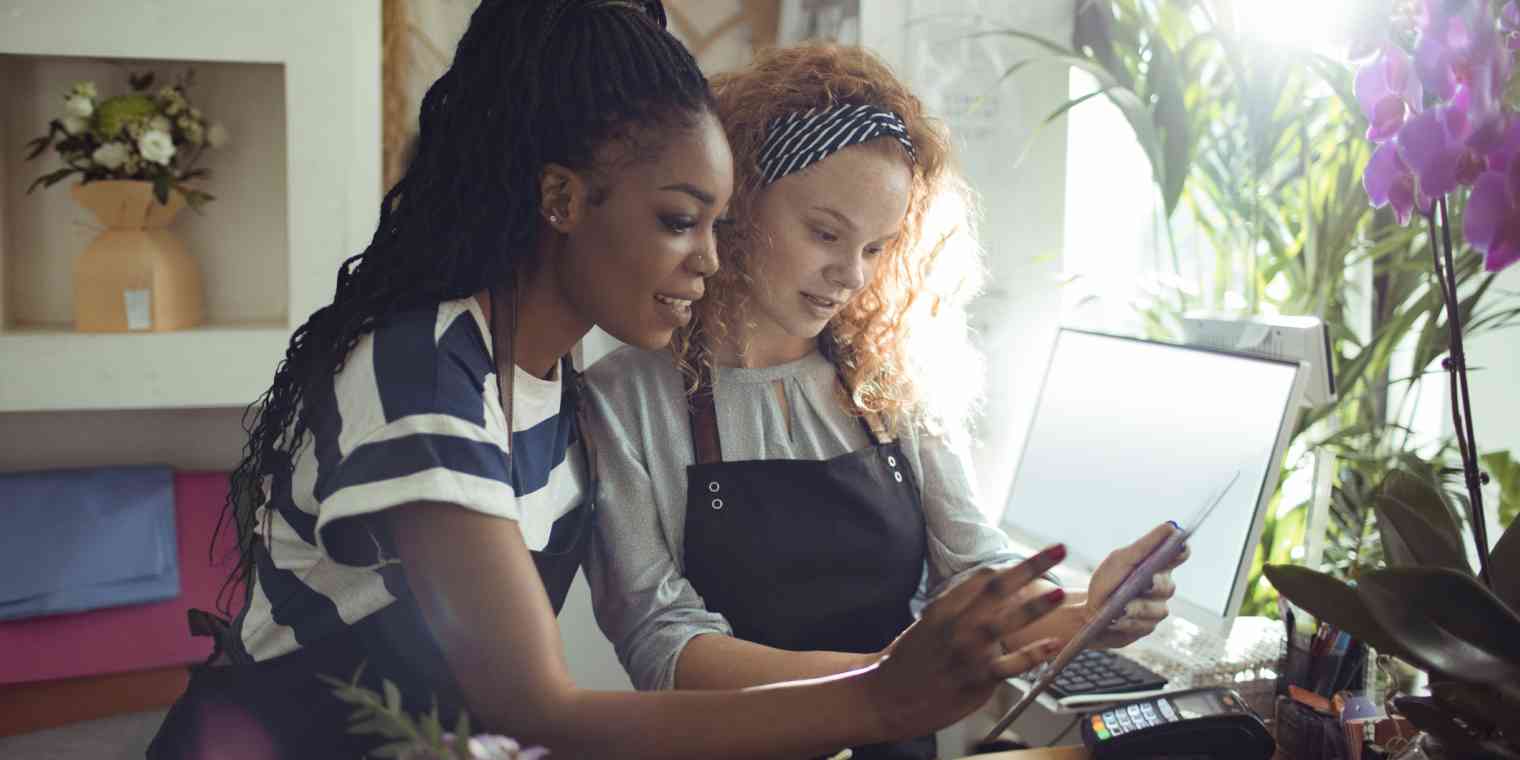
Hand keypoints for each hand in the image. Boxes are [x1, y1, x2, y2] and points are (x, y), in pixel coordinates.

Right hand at [860, 545, 1069, 740]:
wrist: (885, 698)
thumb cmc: (905, 663)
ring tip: (1058, 593)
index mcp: (943, 608)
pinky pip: (1011, 664)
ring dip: (1036, 606)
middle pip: (999, 588)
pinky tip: (1052, 645)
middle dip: (1032, 566)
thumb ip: (955, 611)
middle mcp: (956, 625)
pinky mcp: (976, 679)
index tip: (1034, 560)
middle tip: (1057, 550)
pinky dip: (1034, 654)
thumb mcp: (926, 625)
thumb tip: (984, 599)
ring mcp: (967, 652)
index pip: (983, 578)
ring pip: (1007, 623)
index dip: (1011, 567)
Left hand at [1084, 523, 1188, 648]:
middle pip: (1167, 586)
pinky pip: (1144, 626)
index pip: (1177, 556)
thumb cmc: (1107, 582)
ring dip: (1138, 607)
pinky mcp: (1147, 628)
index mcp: (1157, 566)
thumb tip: (1170, 527)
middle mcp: (1161, 588)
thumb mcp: (1120, 560)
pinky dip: (1128, 622)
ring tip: (1122, 607)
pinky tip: (1117, 620)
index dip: (1181, 551)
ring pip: (1157, 609)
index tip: (1180, 546)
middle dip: (1155, 585)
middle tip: (1147, 582)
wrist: (1089, 613)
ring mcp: (1156, 609)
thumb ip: (1144, 546)